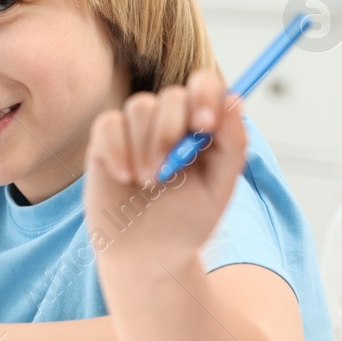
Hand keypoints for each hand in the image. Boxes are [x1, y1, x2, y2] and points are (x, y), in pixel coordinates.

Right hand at [85, 69, 247, 272]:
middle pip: (172, 95)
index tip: (204, 125)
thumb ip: (232, 145)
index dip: (205, 95)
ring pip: (140, 107)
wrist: (147, 254)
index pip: (205, 86)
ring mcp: (136, 128)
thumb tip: (235, 101)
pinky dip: (118, 150)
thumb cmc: (187, 221)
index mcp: (201, 126)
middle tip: (168, 171)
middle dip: (171, 131)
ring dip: (146, 146)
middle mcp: (170, 120)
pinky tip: (126, 178)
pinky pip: (109, 124)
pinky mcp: (106, 140)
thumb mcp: (219, 189)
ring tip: (148, 182)